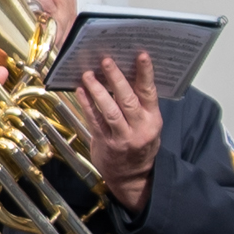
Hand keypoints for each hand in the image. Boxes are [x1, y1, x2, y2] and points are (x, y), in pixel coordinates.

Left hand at [66, 50, 163, 208]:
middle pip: (127, 100)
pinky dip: (87, 104)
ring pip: (109, 111)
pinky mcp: (105, 143)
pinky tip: (80, 91)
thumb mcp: (148, 124)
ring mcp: (122, 137)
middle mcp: (139, 129)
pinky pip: (94, 121)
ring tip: (88, 74)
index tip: (141, 55)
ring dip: (97, 90)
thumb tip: (126, 74)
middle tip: (106, 60)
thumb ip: (140, 104)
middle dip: (116, 78)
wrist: (132, 178)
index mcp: (153, 120)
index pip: (149, 93)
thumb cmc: (140, 144)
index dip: (145, 73)